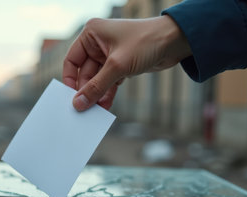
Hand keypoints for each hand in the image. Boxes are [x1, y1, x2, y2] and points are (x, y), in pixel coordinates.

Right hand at [63, 16, 191, 110]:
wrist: (176, 41)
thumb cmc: (146, 42)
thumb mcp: (118, 66)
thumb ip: (96, 86)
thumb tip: (78, 103)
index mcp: (91, 34)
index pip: (72, 61)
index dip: (70, 80)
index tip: (71, 98)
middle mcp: (98, 43)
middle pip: (84, 73)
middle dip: (86, 91)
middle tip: (84, 109)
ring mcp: (109, 54)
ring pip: (97, 79)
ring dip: (97, 95)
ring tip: (96, 111)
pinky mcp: (121, 65)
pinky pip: (108, 82)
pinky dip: (107, 93)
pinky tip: (106, 106)